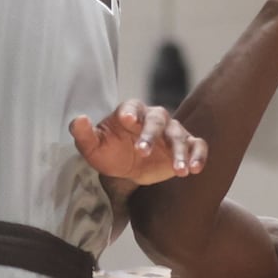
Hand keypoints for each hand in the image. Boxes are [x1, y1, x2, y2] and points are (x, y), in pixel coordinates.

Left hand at [70, 100, 207, 186]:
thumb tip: (79, 120)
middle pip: (158, 120)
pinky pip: (197, 145)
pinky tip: (195, 170)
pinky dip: (198, 155)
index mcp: (131, 112)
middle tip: (143, 152)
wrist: (127, 166)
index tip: (128, 121)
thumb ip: (84, 134)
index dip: (131, 113)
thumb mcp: (93, 147)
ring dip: (180, 152)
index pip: (132, 107)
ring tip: (180, 170)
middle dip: (152, 135)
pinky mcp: (185, 145)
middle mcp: (154, 118)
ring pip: (179, 135)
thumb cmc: (109, 152)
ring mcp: (171, 131)